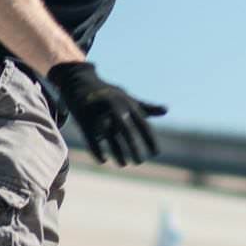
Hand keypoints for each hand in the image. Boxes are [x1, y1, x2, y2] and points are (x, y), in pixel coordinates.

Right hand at [47, 61, 166, 165]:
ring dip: (117, 152)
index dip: (150, 139)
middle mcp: (114, 107)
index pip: (142, 124)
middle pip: (126, 131)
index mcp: (127, 103)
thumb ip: (146, 107)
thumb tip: (166, 110)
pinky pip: (91, 138)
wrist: (79, 81)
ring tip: (123, 164)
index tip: (156, 153)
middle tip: (140, 162)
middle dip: (134, 147)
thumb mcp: (128, 98)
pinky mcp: (83, 119)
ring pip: (109, 136)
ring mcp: (98, 113)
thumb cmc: (108, 93)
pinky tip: (103, 161)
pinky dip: (97, 151)